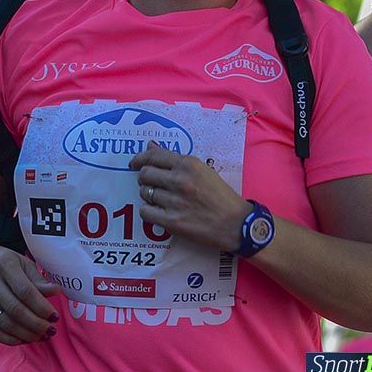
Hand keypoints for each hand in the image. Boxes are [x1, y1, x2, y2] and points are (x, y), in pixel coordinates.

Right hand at [0, 243, 59, 344]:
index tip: (54, 316)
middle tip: (50, 330)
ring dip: (26, 335)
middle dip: (37, 325)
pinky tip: (22, 339)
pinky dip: (9, 339)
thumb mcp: (20, 262)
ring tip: (40, 336)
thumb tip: (55, 292)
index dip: (42, 308)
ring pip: (4, 324)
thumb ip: (37, 279)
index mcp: (4, 264)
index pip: (25, 291)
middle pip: (15, 310)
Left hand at [129, 142, 248, 251]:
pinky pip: (145, 212)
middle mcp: (179, 180)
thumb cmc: (221, 196)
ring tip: (162, 200)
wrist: (237, 225)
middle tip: (152, 184)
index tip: (134, 163)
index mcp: (188, 164)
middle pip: (145, 174)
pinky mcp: (172, 221)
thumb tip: (150, 146)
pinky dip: (149, 212)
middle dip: (145, 179)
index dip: (139, 159)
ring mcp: (174, 201)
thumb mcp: (203, 171)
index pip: (153, 156)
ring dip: (149, 196)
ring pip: (144, 193)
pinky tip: (159, 212)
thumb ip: (175, 159)